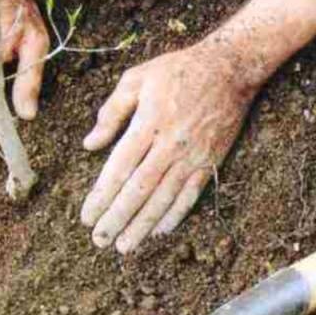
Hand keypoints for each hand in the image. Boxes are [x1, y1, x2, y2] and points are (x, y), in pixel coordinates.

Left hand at [81, 41, 256, 252]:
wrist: (229, 68)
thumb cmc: (176, 70)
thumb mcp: (137, 78)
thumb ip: (111, 112)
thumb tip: (89, 144)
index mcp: (149, 122)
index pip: (119, 167)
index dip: (101, 195)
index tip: (86, 216)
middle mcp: (171, 143)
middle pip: (140, 189)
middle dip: (117, 218)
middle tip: (99, 240)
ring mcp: (194, 155)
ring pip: (165, 198)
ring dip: (143, 225)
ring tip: (124, 246)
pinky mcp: (211, 161)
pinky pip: (192, 194)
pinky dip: (175, 214)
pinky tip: (159, 230)